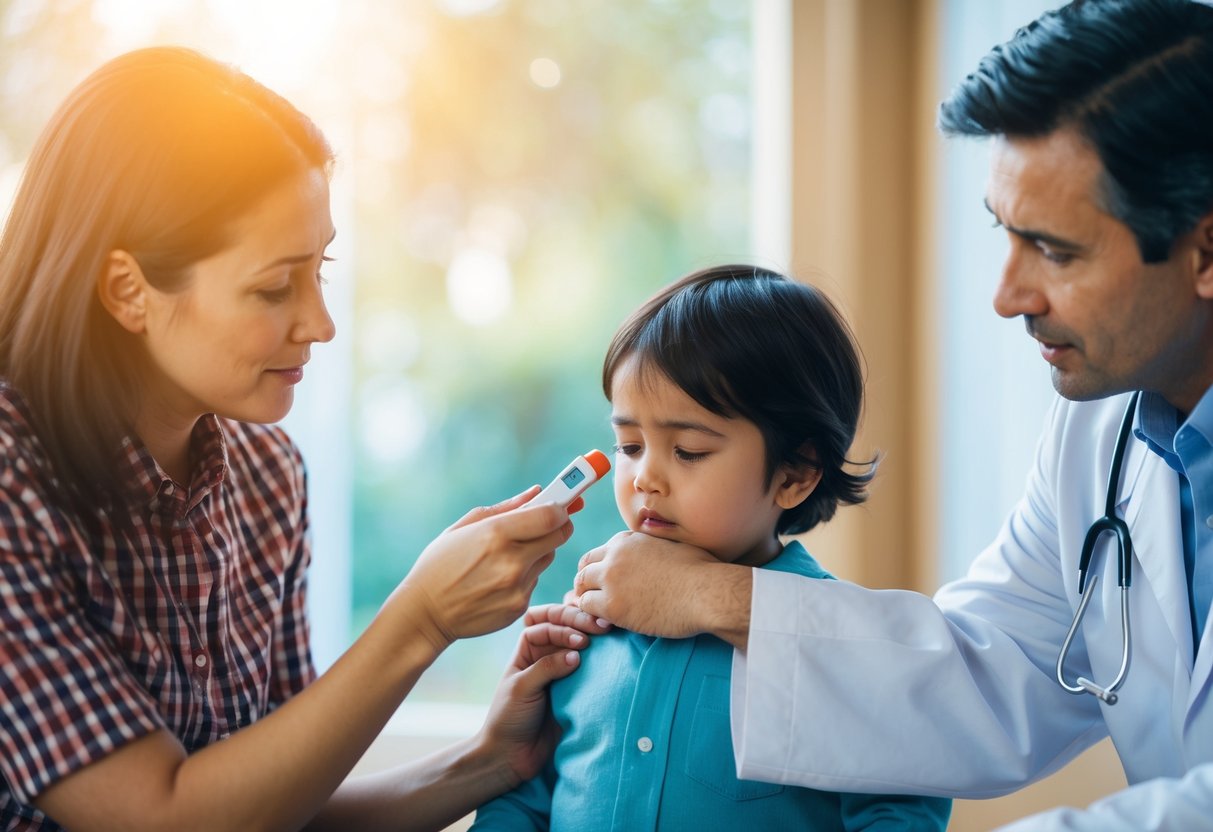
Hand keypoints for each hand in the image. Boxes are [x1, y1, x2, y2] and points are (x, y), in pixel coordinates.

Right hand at [390, 488, 573, 648]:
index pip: (552, 514)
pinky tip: (499, 578)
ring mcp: (518, 587)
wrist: (425, 613)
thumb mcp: (463, 527)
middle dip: (557, 526)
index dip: (560, 507)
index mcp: (496, 534)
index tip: (560, 504)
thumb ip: (506, 508)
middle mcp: (512, 561)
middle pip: (560, 535)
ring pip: (548, 557)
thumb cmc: (440, 564)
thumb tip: (538, 491)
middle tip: (545, 524)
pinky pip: (535, 581)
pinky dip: (525, 575)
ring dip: (538, 551)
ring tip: (508, 554)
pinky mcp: (519, 607)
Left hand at [478, 604, 611, 784]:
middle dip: (580, 621)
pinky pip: (589, 669)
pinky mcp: (575, 690)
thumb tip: (577, 654)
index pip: (545, 624)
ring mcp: (561, 672)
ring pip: (578, 644)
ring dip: (591, 635)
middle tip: (602, 628)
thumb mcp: (521, 688)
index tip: (580, 641)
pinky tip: (608, 657)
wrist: (511, 755)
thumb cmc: (508, 718)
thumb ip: (546, 669)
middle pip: (563, 626)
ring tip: (607, 635)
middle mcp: (544, 655)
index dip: (563, 627)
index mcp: (527, 650)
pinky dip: (598, 660)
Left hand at [573, 530, 751, 643]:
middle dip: (586, 581)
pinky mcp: (612, 605)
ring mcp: (611, 579)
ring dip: (587, 598)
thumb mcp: (673, 546)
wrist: (707, 592)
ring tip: (598, 612)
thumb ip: (653, 547)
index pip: (599, 552)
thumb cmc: (701, 571)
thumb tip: (656, 552)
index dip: (599, 568)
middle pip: (584, 566)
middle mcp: (615, 555)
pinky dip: (591, 614)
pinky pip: (586, 607)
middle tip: (592, 597)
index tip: (604, 581)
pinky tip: (605, 621)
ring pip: (581, 586)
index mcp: (628, 540)